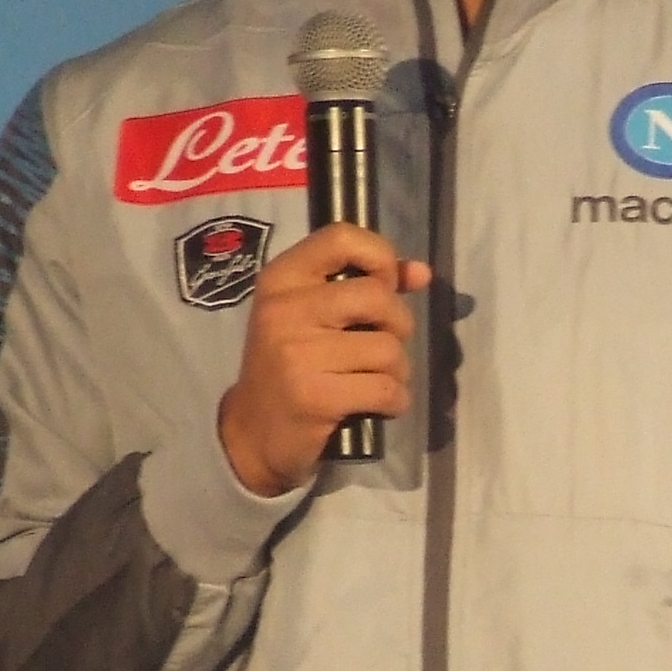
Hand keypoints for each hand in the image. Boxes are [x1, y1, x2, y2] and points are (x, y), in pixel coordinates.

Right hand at [217, 223, 429, 495]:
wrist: (251, 433)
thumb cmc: (290, 365)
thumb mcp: (313, 315)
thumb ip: (365, 285)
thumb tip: (421, 272)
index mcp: (281, 279)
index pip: (341, 237)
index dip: (380, 256)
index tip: (386, 285)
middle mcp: (285, 309)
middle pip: (376, 296)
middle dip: (398, 324)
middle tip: (383, 345)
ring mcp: (297, 354)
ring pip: (388, 349)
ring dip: (397, 371)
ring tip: (375, 380)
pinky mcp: (315, 397)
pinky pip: (386, 389)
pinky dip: (395, 401)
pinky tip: (378, 405)